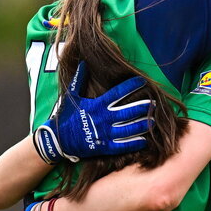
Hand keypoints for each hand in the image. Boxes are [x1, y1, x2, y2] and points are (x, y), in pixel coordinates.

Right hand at [33, 62, 152, 163]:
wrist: (55, 140)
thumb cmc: (65, 117)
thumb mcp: (71, 96)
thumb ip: (79, 80)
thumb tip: (83, 63)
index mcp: (97, 105)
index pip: (118, 92)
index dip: (132, 86)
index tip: (142, 81)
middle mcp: (103, 118)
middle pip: (129, 111)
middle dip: (143, 106)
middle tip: (154, 102)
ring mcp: (104, 134)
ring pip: (129, 128)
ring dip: (143, 123)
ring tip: (154, 120)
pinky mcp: (103, 147)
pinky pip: (123, 145)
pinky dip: (135, 143)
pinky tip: (145, 140)